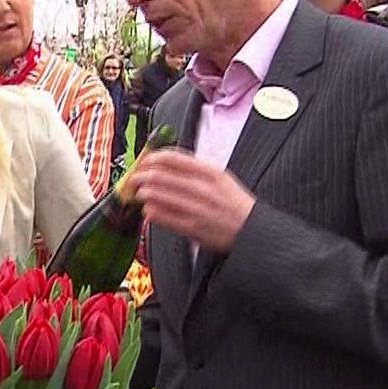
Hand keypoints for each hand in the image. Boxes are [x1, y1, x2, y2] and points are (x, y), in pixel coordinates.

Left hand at [122, 148, 256, 255]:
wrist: (251, 230)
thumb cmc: (234, 203)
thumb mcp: (221, 177)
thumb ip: (195, 168)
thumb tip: (166, 161)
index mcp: (210, 172)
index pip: (172, 158)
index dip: (152, 158)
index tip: (145, 160)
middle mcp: (202, 189)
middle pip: (159, 176)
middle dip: (141, 176)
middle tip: (136, 178)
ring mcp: (195, 209)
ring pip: (157, 196)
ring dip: (144, 193)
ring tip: (141, 193)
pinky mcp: (191, 227)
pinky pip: (162, 217)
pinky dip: (151, 212)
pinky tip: (150, 210)